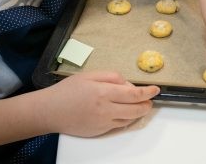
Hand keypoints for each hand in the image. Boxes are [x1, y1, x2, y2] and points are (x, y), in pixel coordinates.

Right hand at [43, 71, 159, 136]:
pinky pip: (118, 125)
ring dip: (138, 112)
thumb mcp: (90, 75)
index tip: (155, 89)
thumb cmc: (67, 91)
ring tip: (138, 105)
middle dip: (147, 104)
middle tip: (149, 99)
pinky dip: (125, 118)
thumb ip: (112, 77)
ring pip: (129, 119)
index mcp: (104, 92)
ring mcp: (103, 123)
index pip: (134, 94)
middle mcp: (106, 110)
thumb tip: (127, 84)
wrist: (50, 111)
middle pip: (136, 109)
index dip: (148, 92)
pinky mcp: (100, 131)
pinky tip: (123, 111)